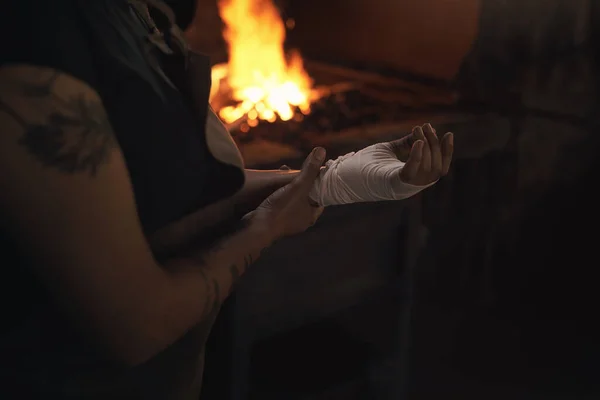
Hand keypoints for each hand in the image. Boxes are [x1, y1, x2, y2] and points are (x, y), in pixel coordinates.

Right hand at [247, 147, 326, 240]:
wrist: (256, 227)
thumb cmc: (280, 209)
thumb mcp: (298, 186)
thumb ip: (310, 170)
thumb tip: (321, 151)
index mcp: (311, 216)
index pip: (321, 197)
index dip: (319, 184)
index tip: (316, 172)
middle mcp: (300, 221)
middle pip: (305, 197)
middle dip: (301, 182)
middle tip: (298, 170)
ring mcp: (286, 221)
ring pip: (291, 200)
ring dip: (288, 187)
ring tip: (284, 173)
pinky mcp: (273, 219)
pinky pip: (280, 203)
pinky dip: (278, 193)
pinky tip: (273, 183)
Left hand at [309, 123, 453, 205]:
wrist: (339, 178)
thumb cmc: (360, 164)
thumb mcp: (388, 150)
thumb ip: (405, 144)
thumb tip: (420, 134)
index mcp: (411, 179)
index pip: (438, 169)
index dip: (446, 152)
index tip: (449, 133)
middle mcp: (409, 186)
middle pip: (436, 168)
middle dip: (435, 145)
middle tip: (425, 127)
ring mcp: (401, 188)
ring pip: (428, 170)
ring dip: (427, 147)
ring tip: (418, 129)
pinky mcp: (391, 185)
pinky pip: (411, 173)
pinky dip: (417, 157)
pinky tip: (418, 141)